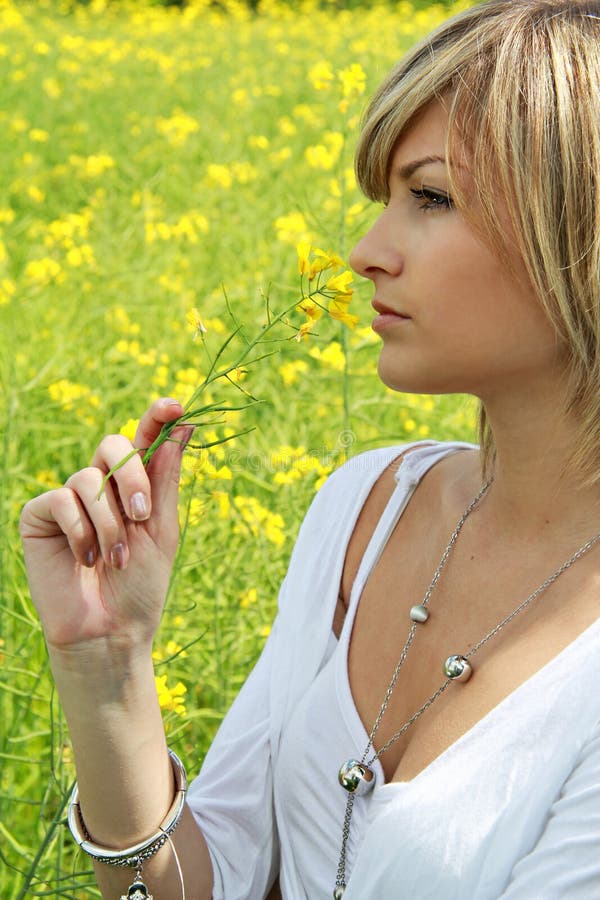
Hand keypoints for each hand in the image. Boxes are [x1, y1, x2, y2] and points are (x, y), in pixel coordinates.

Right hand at [20, 398, 190, 652]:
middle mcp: (102, 486)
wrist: (110, 631)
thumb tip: (184, 424)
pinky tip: (85, 561)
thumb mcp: (162, 529)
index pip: (144, 440)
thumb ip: (166, 478)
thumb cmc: (141, 585)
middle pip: (114, 445)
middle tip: (143, 515)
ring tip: (117, 559)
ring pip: (89, 478)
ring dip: (110, 522)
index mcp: (136, 486)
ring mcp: (70, 499)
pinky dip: (81, 531)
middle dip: (132, 476)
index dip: (157, 417)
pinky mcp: (41, 515)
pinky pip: (62, 500)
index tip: (176, 405)